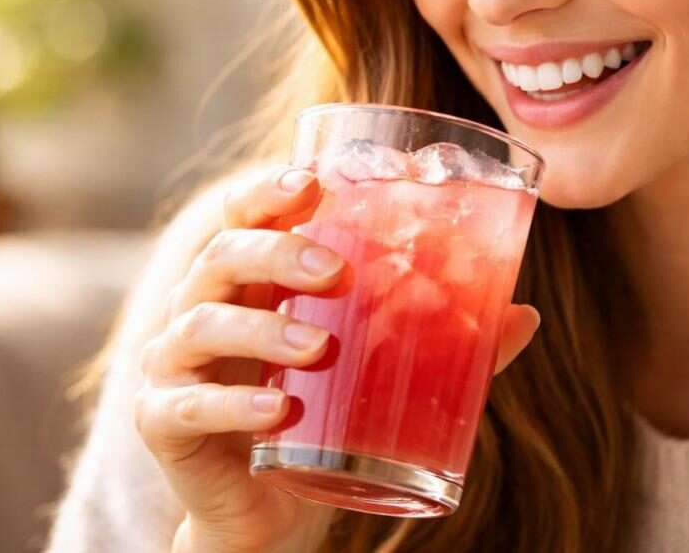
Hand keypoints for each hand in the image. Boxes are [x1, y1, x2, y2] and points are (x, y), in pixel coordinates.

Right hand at [134, 166, 540, 551]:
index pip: (243, 215)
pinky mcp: (162, 425)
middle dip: (274, 250)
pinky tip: (279, 410)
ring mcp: (173, 367)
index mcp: (249, 282)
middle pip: (220, 255)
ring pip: (200, 324)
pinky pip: (186, 407)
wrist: (268, 509)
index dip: (267, 190)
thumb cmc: (322, 417)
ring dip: (261, 330)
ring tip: (316, 348)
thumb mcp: (380, 371)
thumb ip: (445, 342)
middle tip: (332, 267)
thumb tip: (525, 314)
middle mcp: (199, 310)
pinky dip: (232, 407)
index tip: (311, 180)